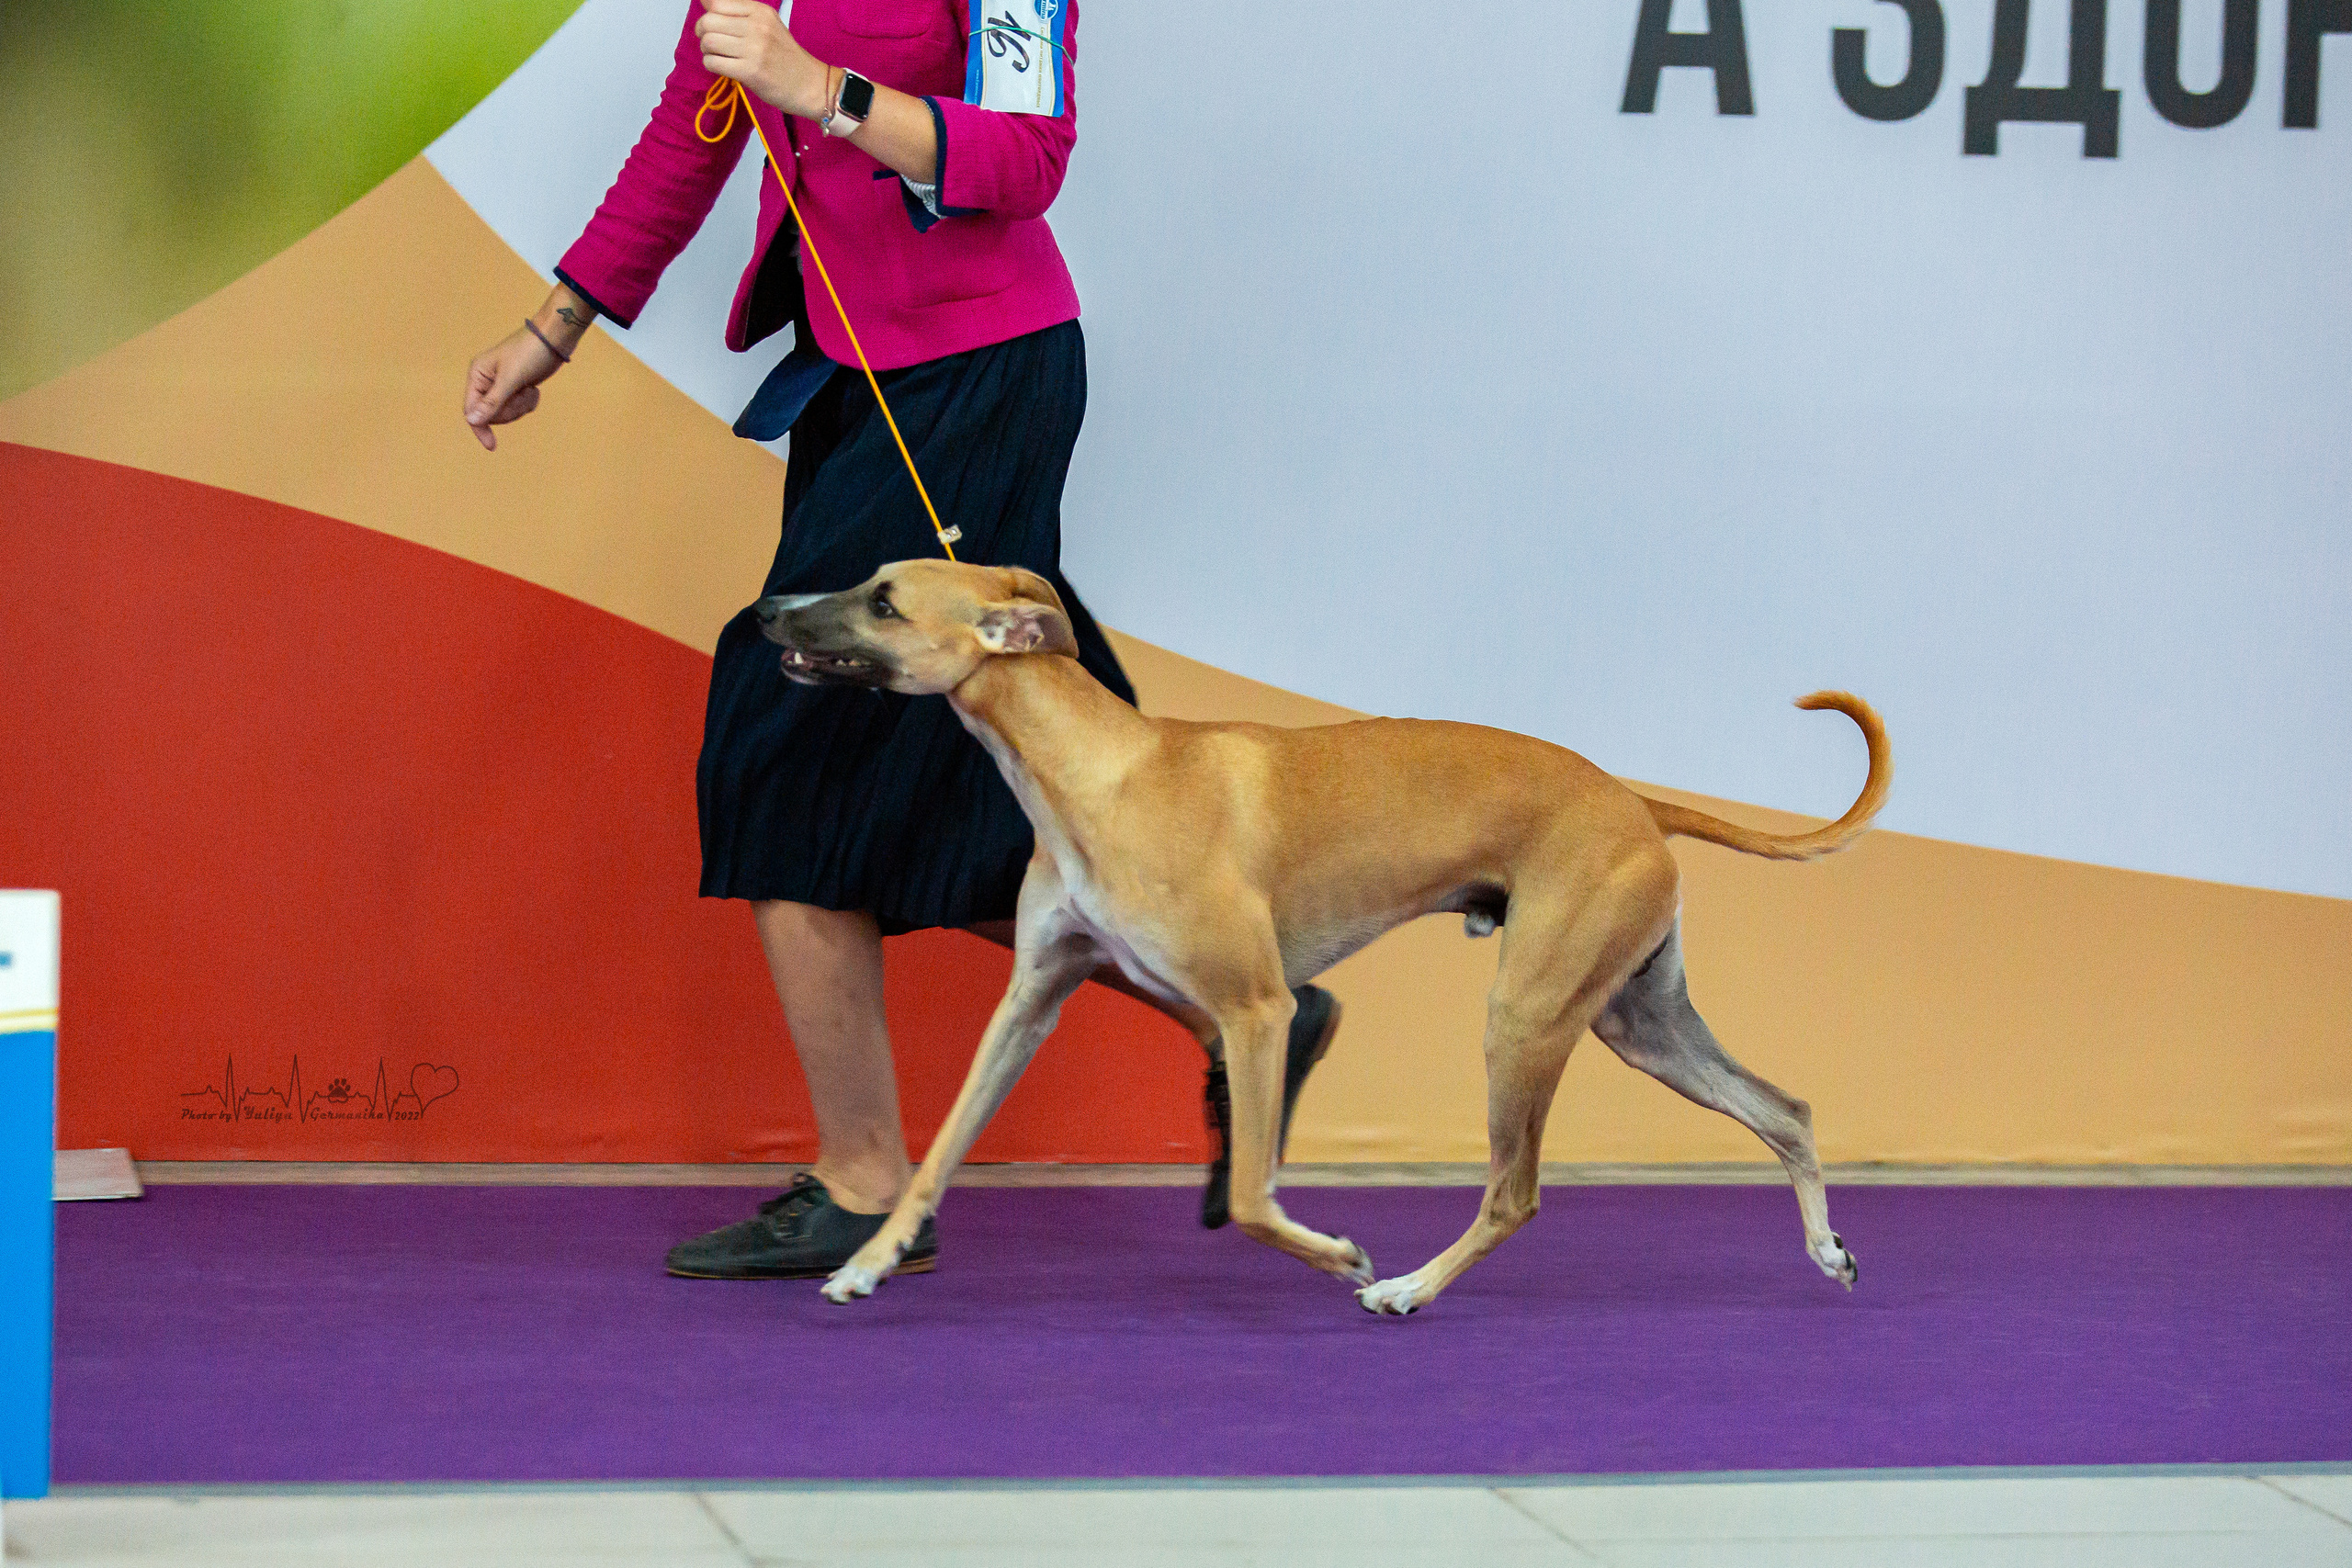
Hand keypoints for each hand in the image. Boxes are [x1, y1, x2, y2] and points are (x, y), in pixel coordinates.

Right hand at [462, 328, 559, 452]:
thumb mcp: (510, 379)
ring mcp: (502, 385)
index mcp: (477, 375)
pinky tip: (534, 389)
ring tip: (529, 388)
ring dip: (521, 405)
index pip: (472, 409)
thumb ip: (492, 402)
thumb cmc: (530, 353)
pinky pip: (519, 407)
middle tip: (521, 394)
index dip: (480, 427)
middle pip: (491, 415)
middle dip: (510, 409)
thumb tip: (471, 420)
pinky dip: (528, 402)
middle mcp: (486, 381)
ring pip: (507, 413)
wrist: (554, 339)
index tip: (492, 445)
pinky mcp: (516, 388)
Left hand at [696, 0, 828, 117]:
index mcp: (760, 11)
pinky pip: (713, 63)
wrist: (809, 84)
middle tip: (712, 45)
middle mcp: (757, 26)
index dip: (708, 16)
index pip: (717, 4)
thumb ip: (738, 14)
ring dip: (707, 52)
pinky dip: (712, 66)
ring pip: (708, 42)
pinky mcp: (750, 72)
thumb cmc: (785, 55)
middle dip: (703, 34)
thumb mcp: (767, 25)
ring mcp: (754, 49)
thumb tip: (705, 2)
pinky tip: (724, 68)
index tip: (714, 28)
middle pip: (708, 22)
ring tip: (720, 57)